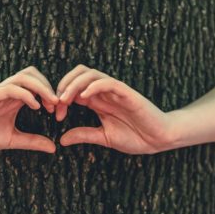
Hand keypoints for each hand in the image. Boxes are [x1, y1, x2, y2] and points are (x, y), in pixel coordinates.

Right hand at [0, 66, 58, 153]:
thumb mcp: (12, 140)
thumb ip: (32, 141)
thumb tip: (54, 147)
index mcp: (12, 99)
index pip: (36, 83)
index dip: (51, 93)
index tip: (60, 111)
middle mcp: (6, 92)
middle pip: (32, 73)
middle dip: (49, 86)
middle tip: (58, 105)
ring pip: (23, 76)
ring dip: (41, 87)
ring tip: (51, 103)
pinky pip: (10, 88)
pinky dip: (26, 94)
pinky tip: (35, 107)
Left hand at [55, 65, 178, 153]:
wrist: (159, 139)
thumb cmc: (135, 137)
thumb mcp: (103, 137)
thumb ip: (84, 135)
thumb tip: (61, 140)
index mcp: (98, 101)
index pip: (74, 88)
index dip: (60, 97)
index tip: (55, 115)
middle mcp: (105, 92)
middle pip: (79, 74)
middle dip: (63, 85)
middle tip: (56, 104)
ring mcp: (116, 91)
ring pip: (91, 74)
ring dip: (74, 84)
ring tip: (65, 98)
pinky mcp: (127, 93)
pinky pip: (108, 82)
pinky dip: (93, 86)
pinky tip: (83, 97)